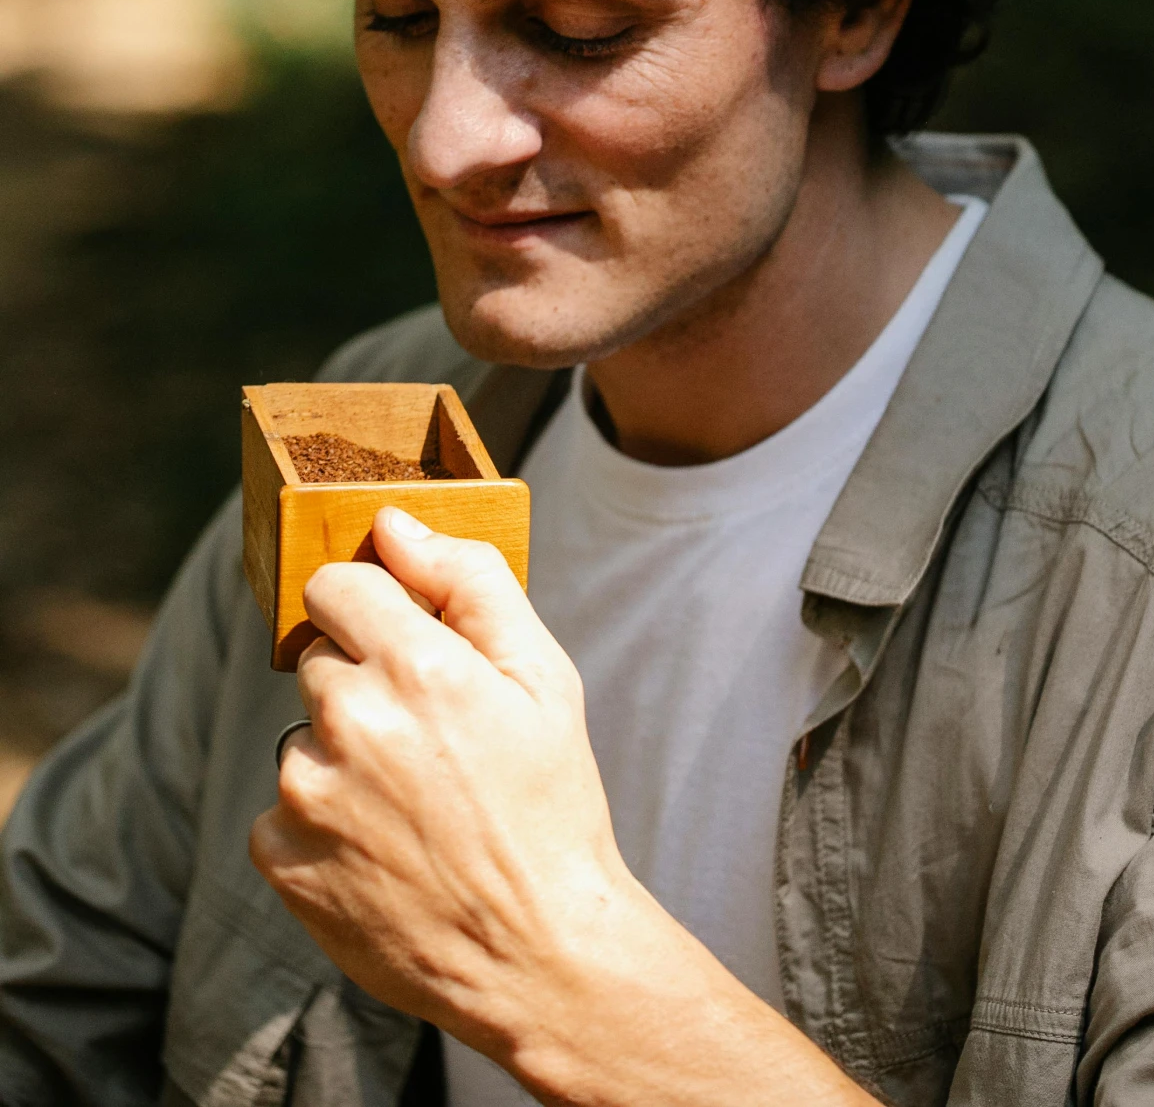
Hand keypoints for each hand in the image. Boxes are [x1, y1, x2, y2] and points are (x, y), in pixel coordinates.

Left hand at [250, 508, 867, 1106]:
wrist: (537, 953)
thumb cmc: (550, 803)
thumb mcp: (543, 677)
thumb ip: (470, 581)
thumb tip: (393, 524)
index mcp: (419, 666)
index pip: (336, 584)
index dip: (368, 604)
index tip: (395, 634)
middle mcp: (352, 723)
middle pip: (319, 658)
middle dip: (364, 681)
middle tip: (428, 737)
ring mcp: (309, 797)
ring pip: (302, 737)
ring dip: (340, 755)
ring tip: (410, 803)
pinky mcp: (283, 861)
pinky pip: (279, 811)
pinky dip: (318, 823)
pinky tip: (379, 846)